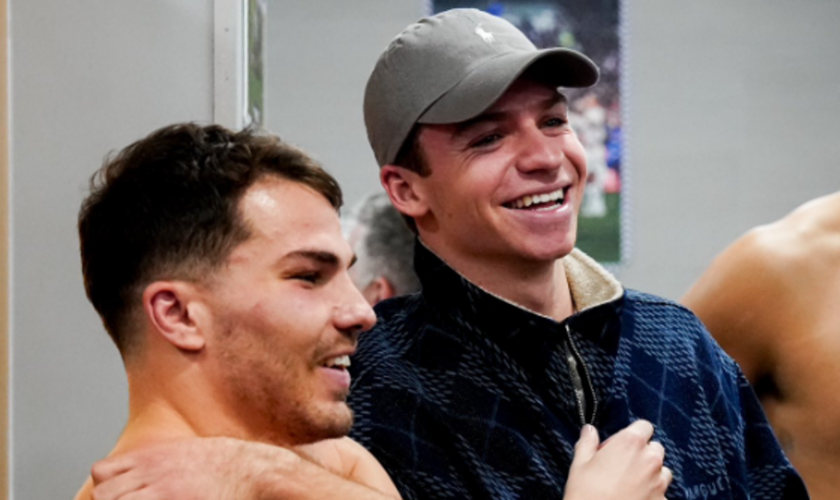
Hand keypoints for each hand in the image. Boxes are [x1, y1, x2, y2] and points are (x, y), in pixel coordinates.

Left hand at [90, 437, 300, 499]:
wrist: (253, 471)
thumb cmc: (225, 464)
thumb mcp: (185, 452)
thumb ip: (157, 463)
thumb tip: (134, 477)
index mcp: (153, 457)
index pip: (101, 472)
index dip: (107, 487)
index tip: (122, 495)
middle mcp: (153, 474)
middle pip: (103, 495)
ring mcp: (163, 494)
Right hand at [564, 420, 671, 499]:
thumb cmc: (586, 494)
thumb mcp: (580, 464)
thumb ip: (587, 442)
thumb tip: (589, 431)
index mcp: (630, 443)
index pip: (644, 426)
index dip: (634, 433)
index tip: (622, 443)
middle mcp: (649, 460)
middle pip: (655, 447)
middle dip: (643, 453)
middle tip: (623, 464)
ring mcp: (658, 482)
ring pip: (663, 470)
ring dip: (651, 473)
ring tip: (631, 483)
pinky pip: (662, 493)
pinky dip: (652, 494)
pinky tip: (634, 498)